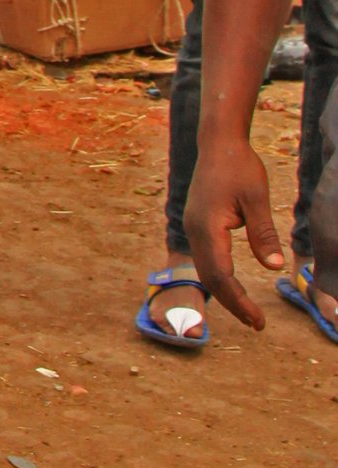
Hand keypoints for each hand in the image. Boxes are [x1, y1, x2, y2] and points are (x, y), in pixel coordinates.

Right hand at [185, 130, 281, 329]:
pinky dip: (220, 278)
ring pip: (206, 271)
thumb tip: (273, 268)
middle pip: (210, 278)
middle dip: (232, 303)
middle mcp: (194, 231)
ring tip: (248, 312)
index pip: (221, 275)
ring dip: (225, 293)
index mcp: (207, 227)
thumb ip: (264, 233)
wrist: (218, 144)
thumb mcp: (257, 199)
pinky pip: (206, 259)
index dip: (238, 301)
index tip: (258, 320)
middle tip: (257, 323)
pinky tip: (234, 287)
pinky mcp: (197, 226)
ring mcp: (193, 228)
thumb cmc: (240, 168)